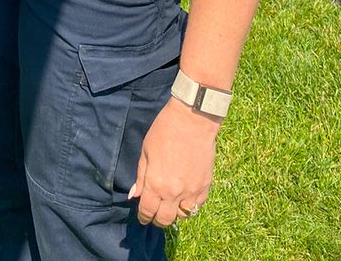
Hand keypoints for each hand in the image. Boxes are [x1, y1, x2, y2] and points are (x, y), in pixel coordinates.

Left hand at [129, 97, 219, 228]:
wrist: (192, 120)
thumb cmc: (164, 131)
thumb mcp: (146, 151)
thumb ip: (141, 177)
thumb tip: (135, 196)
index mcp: (155, 184)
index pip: (148, 211)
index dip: (143, 217)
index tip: (142, 217)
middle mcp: (173, 193)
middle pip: (165, 219)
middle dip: (158, 220)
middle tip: (155, 216)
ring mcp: (191, 191)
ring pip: (183, 216)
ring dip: (175, 214)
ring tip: (170, 206)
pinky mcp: (205, 186)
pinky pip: (197, 206)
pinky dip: (190, 206)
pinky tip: (185, 199)